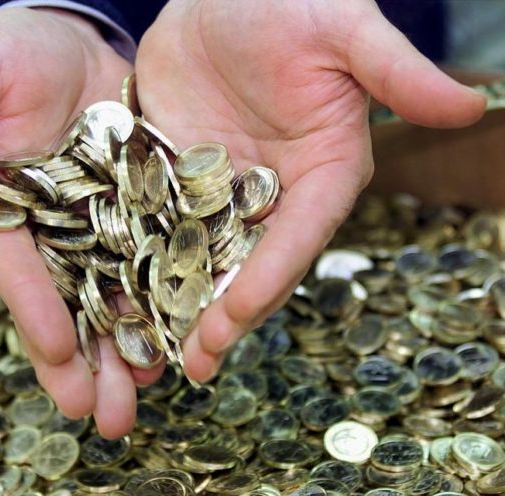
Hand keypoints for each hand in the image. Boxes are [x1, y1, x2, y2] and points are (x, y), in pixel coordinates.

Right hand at [0, 8, 160, 437]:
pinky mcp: (138, 215)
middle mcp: (47, 233)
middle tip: (101, 416)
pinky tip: (180, 339)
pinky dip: (163, 303)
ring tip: (147, 395)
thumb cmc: (11, 54)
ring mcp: (95, 229)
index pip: (14, 266)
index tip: (55, 353)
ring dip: (128, 350)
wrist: (72, 42)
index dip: (33, 309)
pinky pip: (151, 264)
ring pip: (111, 298)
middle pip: (64, 304)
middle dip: (82, 362)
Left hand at [136, 0, 485, 380]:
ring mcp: (218, 188)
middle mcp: (272, 192)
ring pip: (201, 254)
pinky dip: (142, 258)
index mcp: (322, 173)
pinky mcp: (174, 175)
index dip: (269, 277)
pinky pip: (158, 222)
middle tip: (195, 364)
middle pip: (248, 263)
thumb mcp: (345, 32)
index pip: (298, 235)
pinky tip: (121, 292)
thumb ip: (397, 74)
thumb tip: (471, 105)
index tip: (237, 315)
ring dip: (180, 301)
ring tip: (156, 350)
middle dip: (222, 314)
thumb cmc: (291, 3)